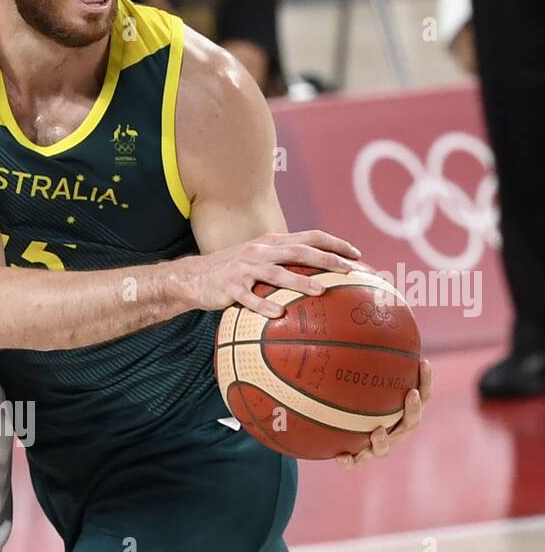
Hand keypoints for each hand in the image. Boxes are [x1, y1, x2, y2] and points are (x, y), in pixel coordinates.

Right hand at [183, 229, 362, 317]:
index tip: (357, 254)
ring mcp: (244, 268)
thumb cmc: (233, 272)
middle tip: (349, 270)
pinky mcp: (230, 287)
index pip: (309, 236)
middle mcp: (260, 251)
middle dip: (326, 258)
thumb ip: (284, 262)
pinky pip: (249, 298)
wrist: (194, 277)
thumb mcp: (259, 260)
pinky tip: (279, 315)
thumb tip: (318, 274)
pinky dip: (264, 306)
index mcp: (271, 242)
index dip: (334, 243)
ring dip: (300, 281)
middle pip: (299, 251)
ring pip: (277, 273)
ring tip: (321, 291)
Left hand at [335, 358, 432, 469]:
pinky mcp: (358, 455)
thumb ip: (367, 347)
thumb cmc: (353, 390)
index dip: (426, 380)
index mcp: (401, 407)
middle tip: (411, 395)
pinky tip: (340, 458)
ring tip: (376, 432)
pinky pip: (356, 460)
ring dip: (384, 440)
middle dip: (414, 409)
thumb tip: (373, 306)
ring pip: (386, 446)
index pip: (423, 392)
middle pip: (411, 421)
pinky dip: (351, 461)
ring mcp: (378, 443)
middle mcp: (394, 426)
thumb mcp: (358, 368)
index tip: (424, 363)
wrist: (336, 423)